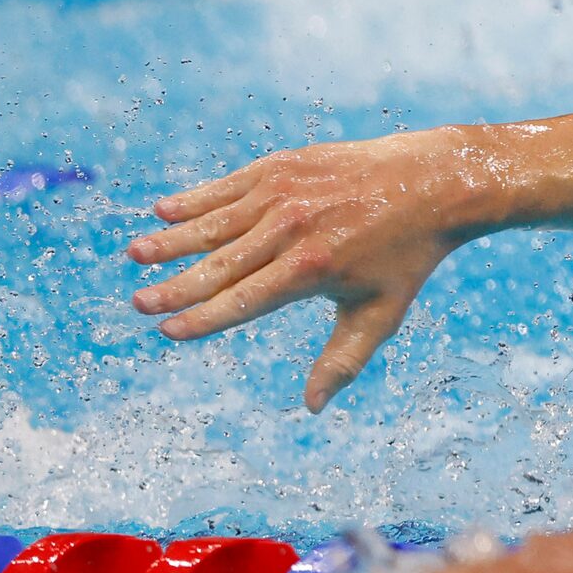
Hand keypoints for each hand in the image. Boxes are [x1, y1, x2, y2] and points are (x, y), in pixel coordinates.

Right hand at [126, 128, 493, 410]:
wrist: (436, 180)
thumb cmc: (407, 256)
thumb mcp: (381, 314)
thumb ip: (343, 360)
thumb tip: (312, 408)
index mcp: (309, 271)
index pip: (240, 303)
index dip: (200, 320)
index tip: (167, 332)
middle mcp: (291, 230)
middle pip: (219, 266)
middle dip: (175, 287)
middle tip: (137, 302)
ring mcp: (286, 193)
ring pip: (216, 223)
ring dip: (173, 240)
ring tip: (136, 254)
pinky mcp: (285, 164)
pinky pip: (231, 185)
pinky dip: (197, 198)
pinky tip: (164, 209)